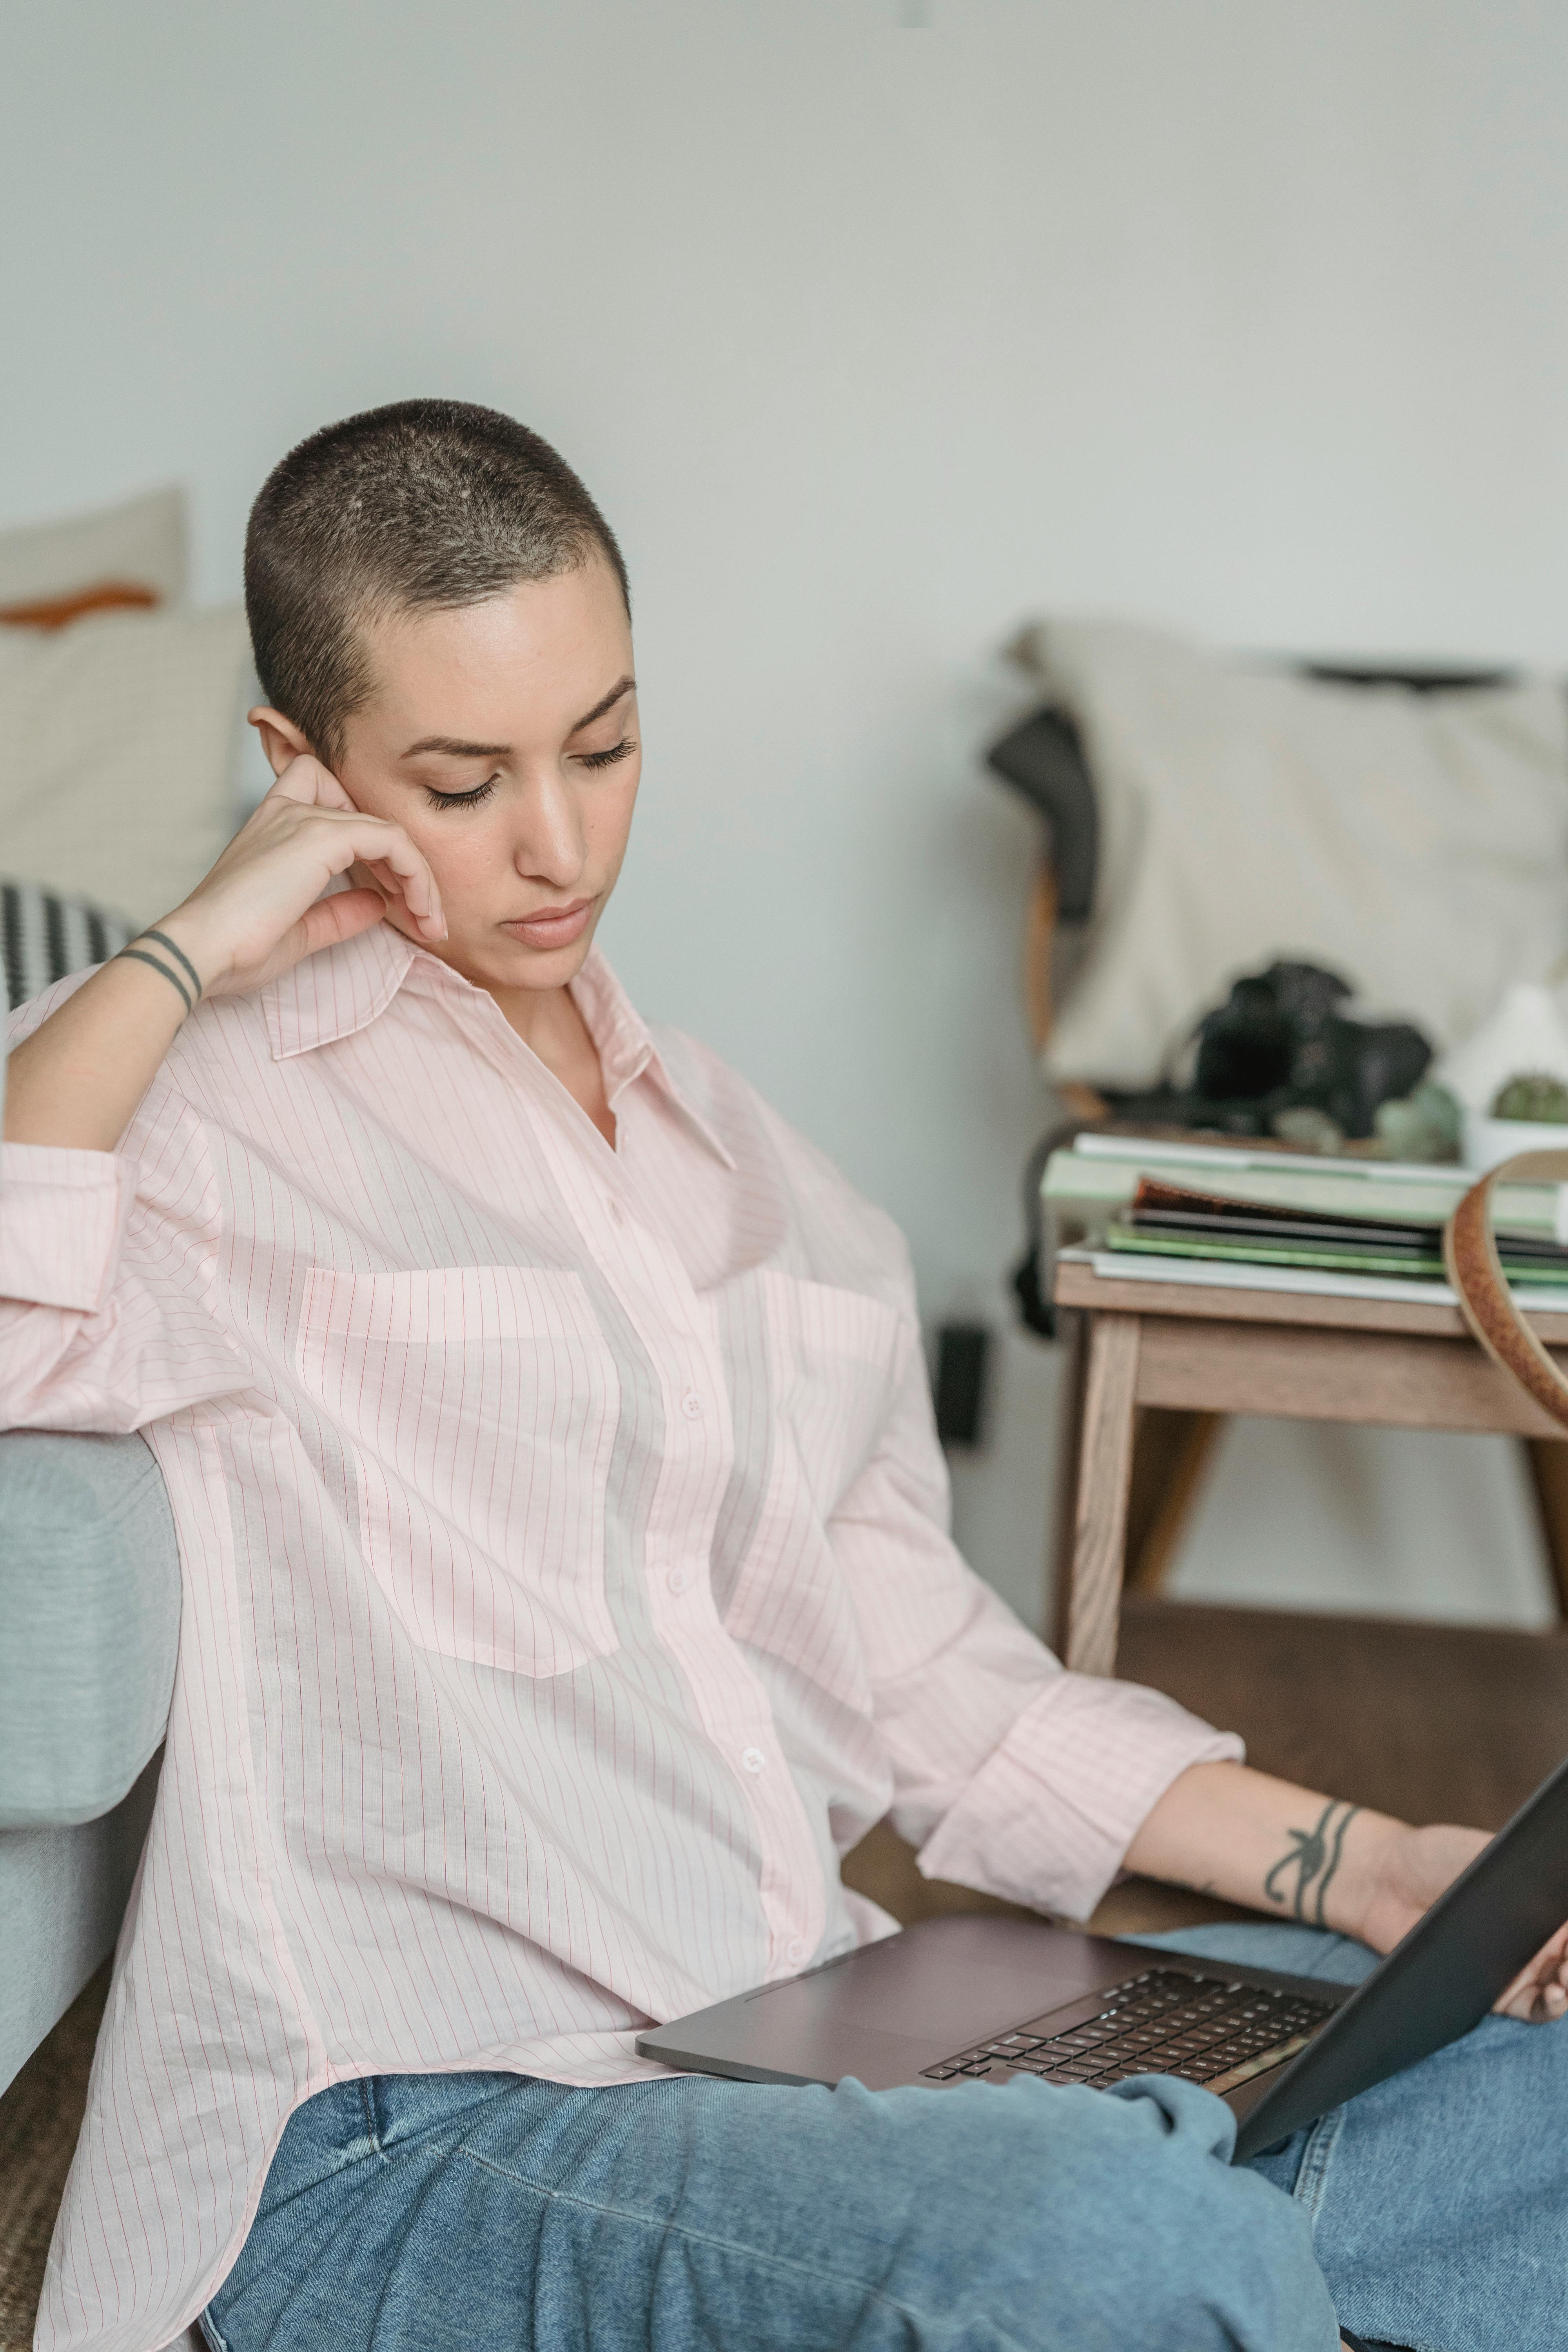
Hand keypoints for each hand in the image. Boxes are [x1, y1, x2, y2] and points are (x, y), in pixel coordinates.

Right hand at [152, 754, 444, 998]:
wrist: (202, 950)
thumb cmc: (236, 947)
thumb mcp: (300, 930)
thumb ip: (339, 913)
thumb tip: (378, 903)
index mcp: (274, 826)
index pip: (331, 798)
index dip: (369, 837)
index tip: (390, 893)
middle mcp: (289, 813)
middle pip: (369, 818)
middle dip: (405, 866)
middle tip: (424, 915)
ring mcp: (305, 820)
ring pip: (388, 831)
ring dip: (419, 877)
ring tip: (431, 921)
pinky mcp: (321, 836)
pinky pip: (391, 841)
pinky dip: (415, 874)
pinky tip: (418, 910)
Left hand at [1353, 1820, 1567, 2022]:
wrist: (1385, 1881)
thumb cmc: (1436, 1855)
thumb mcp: (1482, 1850)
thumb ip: (1520, 1865)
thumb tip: (1558, 1869)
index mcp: (1541, 1901)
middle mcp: (1536, 1938)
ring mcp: (1519, 1966)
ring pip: (1561, 1988)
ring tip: (1565, 1983)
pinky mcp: (1496, 1992)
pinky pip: (1532, 2008)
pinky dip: (1548, 2008)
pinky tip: (1552, 1998)